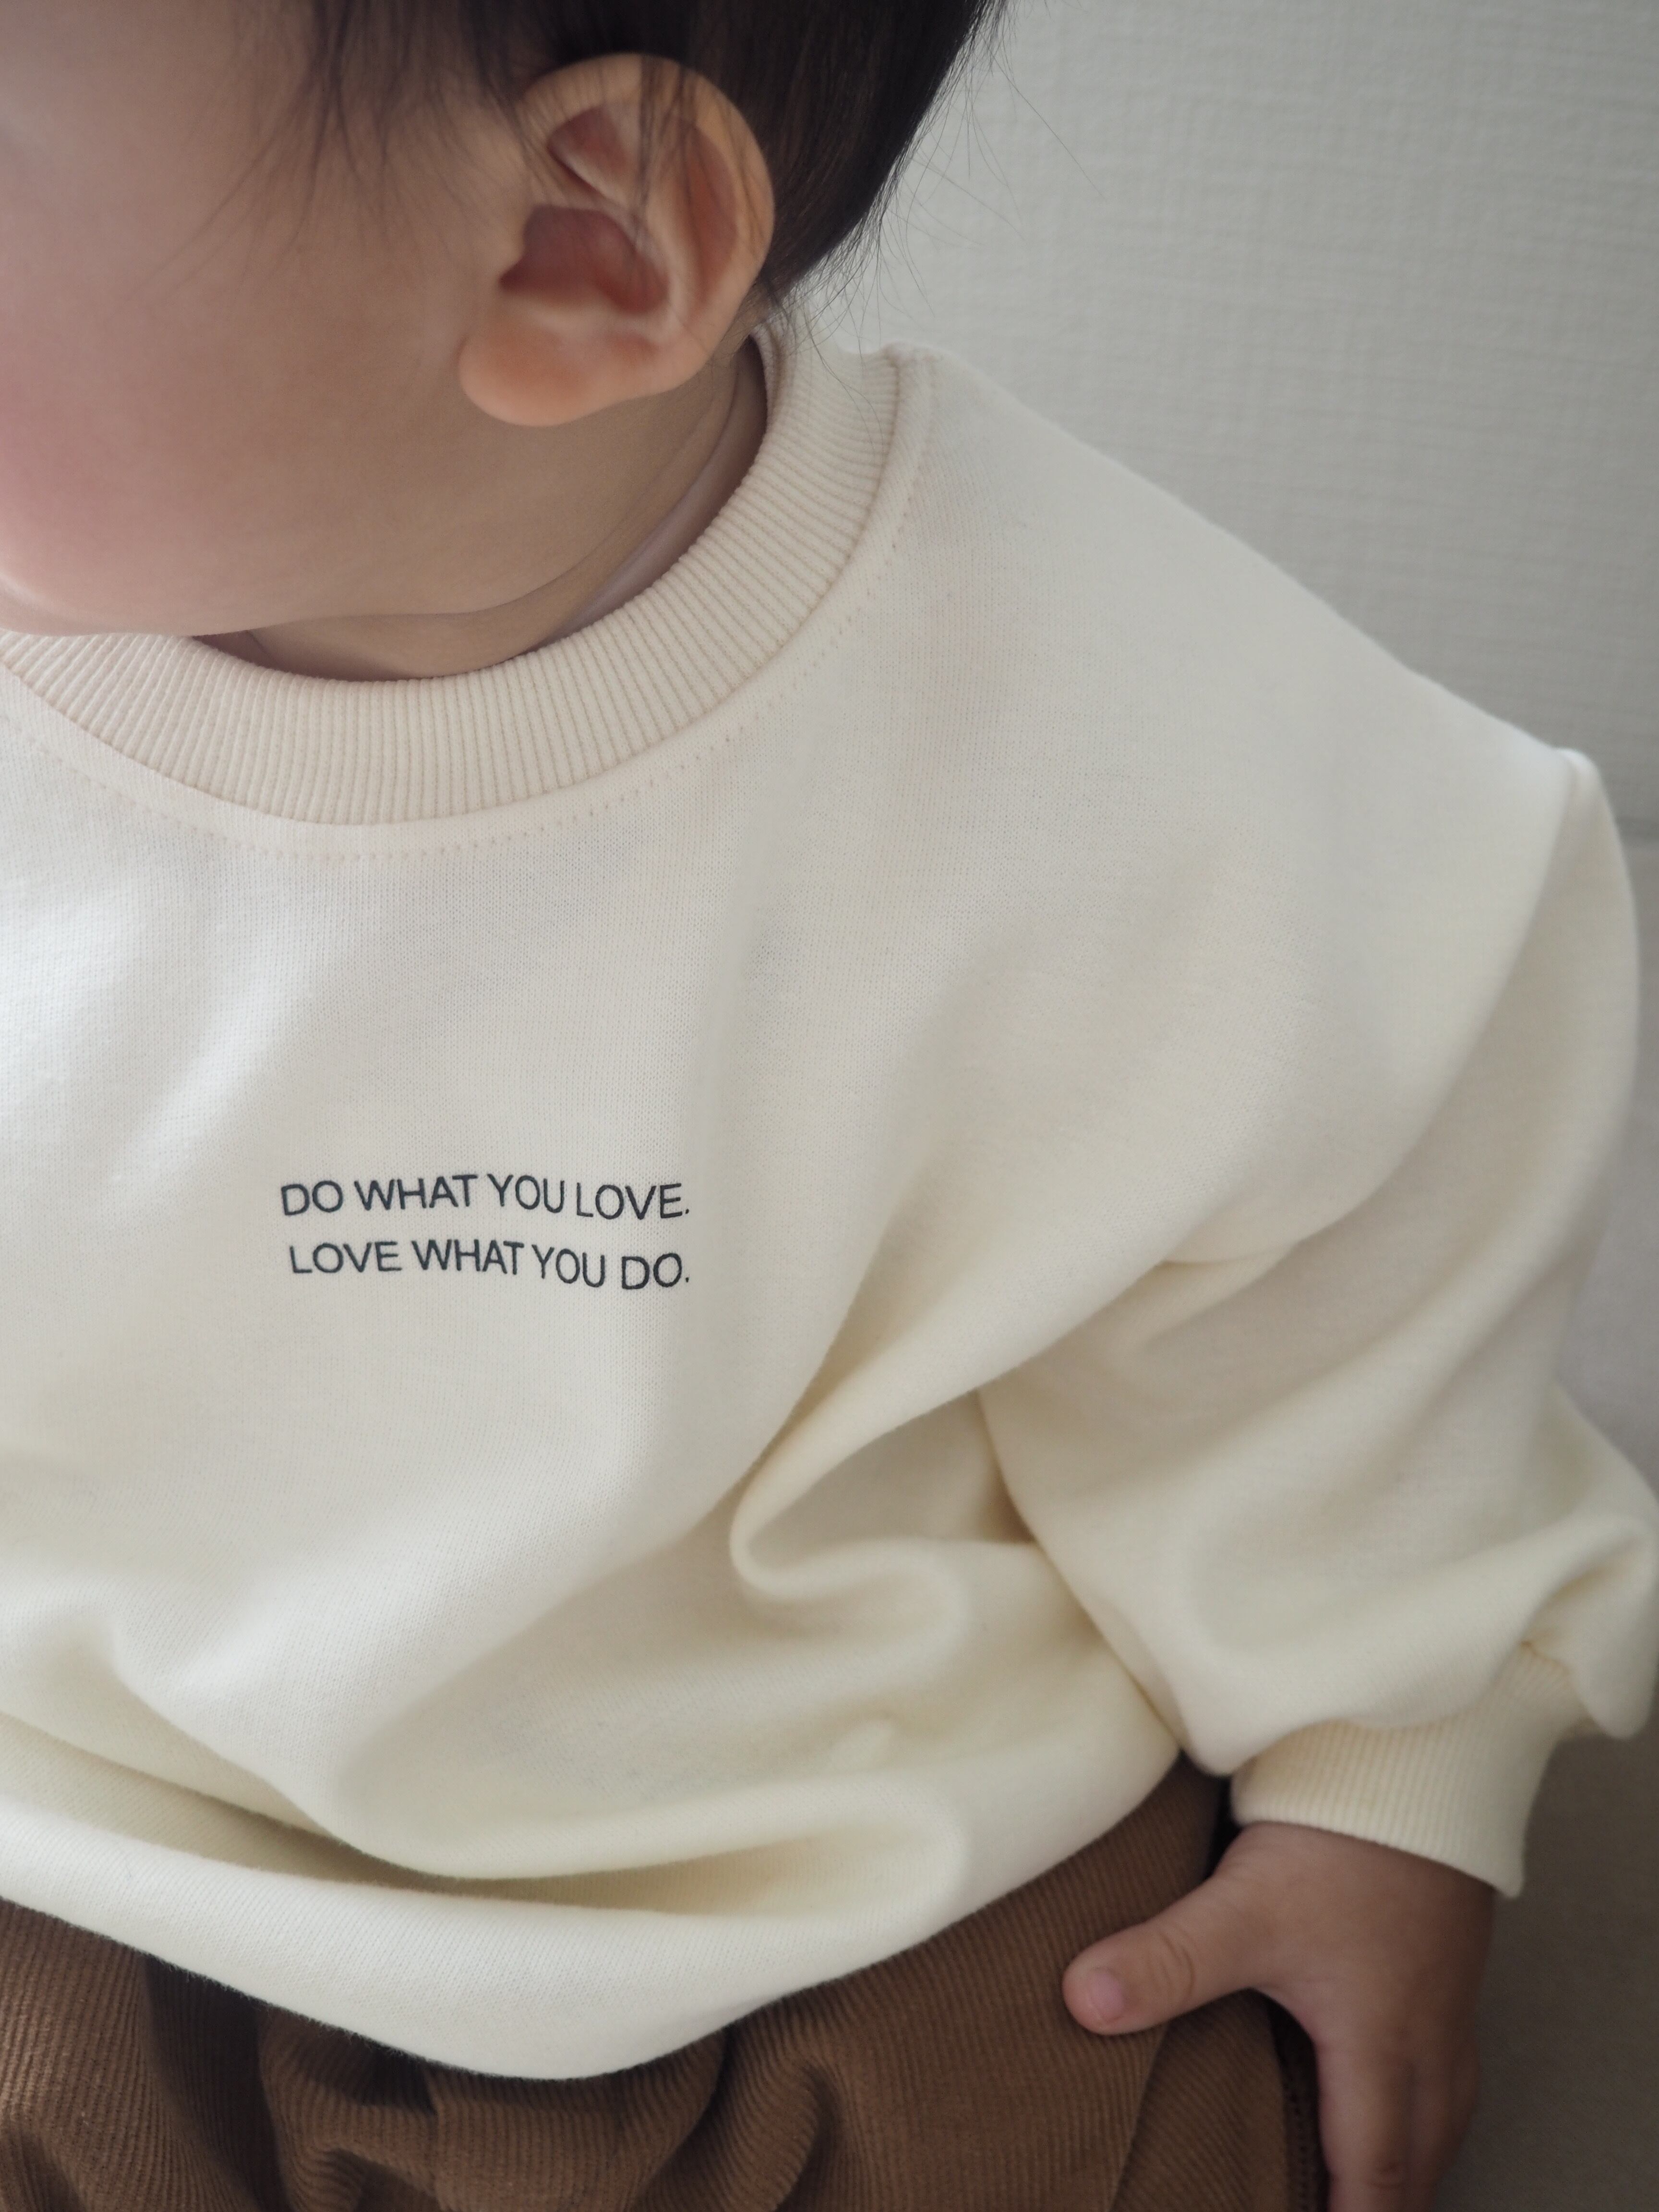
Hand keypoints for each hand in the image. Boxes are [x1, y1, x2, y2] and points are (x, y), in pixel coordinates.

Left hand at [1061, 1820, 1494, 2211]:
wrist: (1414, 1762)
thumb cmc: (1343, 1840)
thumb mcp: (1244, 1906)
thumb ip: (1165, 1959)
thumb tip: (1084, 2001)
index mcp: (1380, 2048)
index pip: (1372, 2176)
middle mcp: (1428, 2038)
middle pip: (1419, 2159)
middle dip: (1386, 2205)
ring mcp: (1448, 2000)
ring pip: (1441, 2114)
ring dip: (1409, 2158)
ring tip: (1374, 2185)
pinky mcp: (1450, 1961)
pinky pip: (1448, 2064)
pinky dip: (1422, 2101)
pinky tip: (1393, 2084)